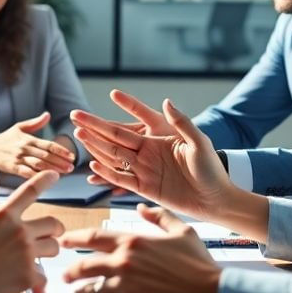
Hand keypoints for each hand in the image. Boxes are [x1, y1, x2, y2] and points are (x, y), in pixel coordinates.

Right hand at [0, 112, 75, 176]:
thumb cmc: (7, 137)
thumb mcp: (20, 127)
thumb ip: (35, 122)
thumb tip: (47, 114)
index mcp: (29, 139)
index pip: (48, 144)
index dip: (61, 150)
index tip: (72, 156)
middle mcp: (25, 148)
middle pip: (46, 155)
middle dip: (60, 161)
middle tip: (72, 167)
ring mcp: (18, 158)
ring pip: (38, 164)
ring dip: (51, 169)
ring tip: (64, 173)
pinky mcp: (12, 167)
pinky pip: (25, 172)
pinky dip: (36, 176)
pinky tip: (45, 179)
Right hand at [0, 171, 63, 292]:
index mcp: (4, 215)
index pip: (30, 191)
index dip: (45, 179)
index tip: (54, 175)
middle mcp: (19, 232)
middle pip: (53, 224)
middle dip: (54, 229)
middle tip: (50, 234)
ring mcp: (25, 254)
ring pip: (53, 248)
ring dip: (47, 251)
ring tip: (37, 257)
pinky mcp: (27, 277)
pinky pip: (43, 275)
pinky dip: (37, 279)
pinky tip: (30, 281)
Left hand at [60, 205, 220, 292]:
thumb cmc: (199, 264)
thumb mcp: (182, 232)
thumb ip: (159, 218)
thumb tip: (141, 209)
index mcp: (133, 241)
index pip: (93, 237)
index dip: (74, 239)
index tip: (63, 242)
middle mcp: (124, 262)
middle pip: (84, 265)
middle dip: (71, 272)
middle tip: (65, 276)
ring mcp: (125, 286)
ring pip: (90, 291)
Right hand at [70, 99, 231, 222]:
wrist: (216, 197)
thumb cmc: (211, 168)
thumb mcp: (199, 142)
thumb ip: (182, 123)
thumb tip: (166, 101)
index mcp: (156, 140)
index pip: (130, 125)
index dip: (117, 112)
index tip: (110, 95)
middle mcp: (146, 153)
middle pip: (114, 139)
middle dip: (95, 129)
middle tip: (75, 117)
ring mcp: (144, 170)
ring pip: (114, 158)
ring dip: (96, 148)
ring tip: (79, 136)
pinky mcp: (145, 188)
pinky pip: (122, 179)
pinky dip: (107, 173)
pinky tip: (93, 165)